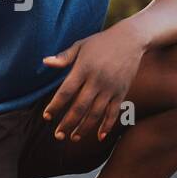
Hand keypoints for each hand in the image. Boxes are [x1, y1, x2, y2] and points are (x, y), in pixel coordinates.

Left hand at [41, 22, 145, 142]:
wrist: (131, 39)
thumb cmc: (101, 42)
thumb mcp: (81, 45)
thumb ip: (64, 57)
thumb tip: (45, 62)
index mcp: (83, 69)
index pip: (65, 92)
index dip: (55, 106)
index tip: (46, 117)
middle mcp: (97, 80)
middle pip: (79, 107)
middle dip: (67, 123)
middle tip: (58, 135)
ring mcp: (110, 88)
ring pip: (96, 113)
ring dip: (84, 128)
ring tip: (74, 138)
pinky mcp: (122, 92)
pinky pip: (113, 112)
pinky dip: (107, 125)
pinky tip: (99, 137)